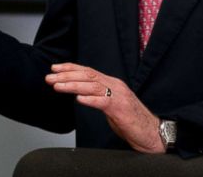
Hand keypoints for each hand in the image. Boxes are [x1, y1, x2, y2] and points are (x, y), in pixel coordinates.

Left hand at [45, 63, 164, 153]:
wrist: (153, 134)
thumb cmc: (131, 121)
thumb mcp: (111, 104)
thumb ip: (98, 96)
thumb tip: (78, 93)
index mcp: (113, 84)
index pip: (88, 71)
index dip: (70, 68)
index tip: (54, 68)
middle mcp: (116, 86)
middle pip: (88, 75)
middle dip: (66, 75)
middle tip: (49, 77)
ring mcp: (119, 97)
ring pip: (92, 86)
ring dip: (72, 85)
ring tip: (57, 86)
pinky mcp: (122, 109)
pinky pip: (104, 102)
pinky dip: (90, 99)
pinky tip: (78, 99)